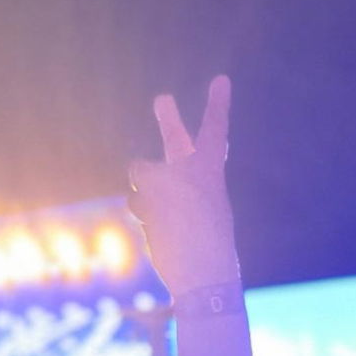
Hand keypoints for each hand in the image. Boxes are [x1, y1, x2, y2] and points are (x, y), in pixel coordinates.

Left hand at [129, 74, 239, 298]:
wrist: (204, 275)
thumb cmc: (211, 251)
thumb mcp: (208, 214)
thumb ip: (186, 191)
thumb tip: (146, 184)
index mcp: (210, 173)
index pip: (215, 133)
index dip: (218, 106)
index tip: (221, 81)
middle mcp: (186, 170)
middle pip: (174, 136)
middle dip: (168, 116)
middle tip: (163, 100)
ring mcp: (164, 181)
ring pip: (141, 174)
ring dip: (145, 193)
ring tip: (167, 222)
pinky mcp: (144, 197)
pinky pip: (135, 200)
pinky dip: (143, 214)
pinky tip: (160, 232)